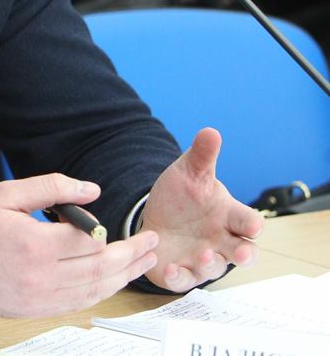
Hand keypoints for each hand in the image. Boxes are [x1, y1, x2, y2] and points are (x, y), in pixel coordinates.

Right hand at [0, 174, 158, 316]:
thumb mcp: (3, 195)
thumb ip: (50, 188)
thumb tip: (91, 190)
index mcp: (34, 244)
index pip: (89, 239)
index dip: (111, 233)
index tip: (129, 227)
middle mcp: (41, 276)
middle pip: (100, 268)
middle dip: (132, 256)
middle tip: (151, 245)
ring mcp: (39, 298)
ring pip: (94, 290)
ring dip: (123, 277)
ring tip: (143, 264)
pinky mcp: (34, 311)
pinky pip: (78, 304)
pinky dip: (100, 294)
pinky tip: (111, 283)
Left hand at [139, 127, 262, 290]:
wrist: (157, 215)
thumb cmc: (182, 195)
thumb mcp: (188, 172)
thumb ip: (202, 156)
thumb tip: (210, 131)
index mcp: (228, 215)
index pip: (248, 221)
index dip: (253, 224)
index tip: (254, 226)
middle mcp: (221, 240)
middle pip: (244, 252)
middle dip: (245, 255)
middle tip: (241, 253)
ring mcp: (203, 258)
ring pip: (216, 268)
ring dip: (211, 264)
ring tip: (202, 254)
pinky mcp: (182, 271)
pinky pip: (185, 280)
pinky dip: (181, 277)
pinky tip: (172, 268)